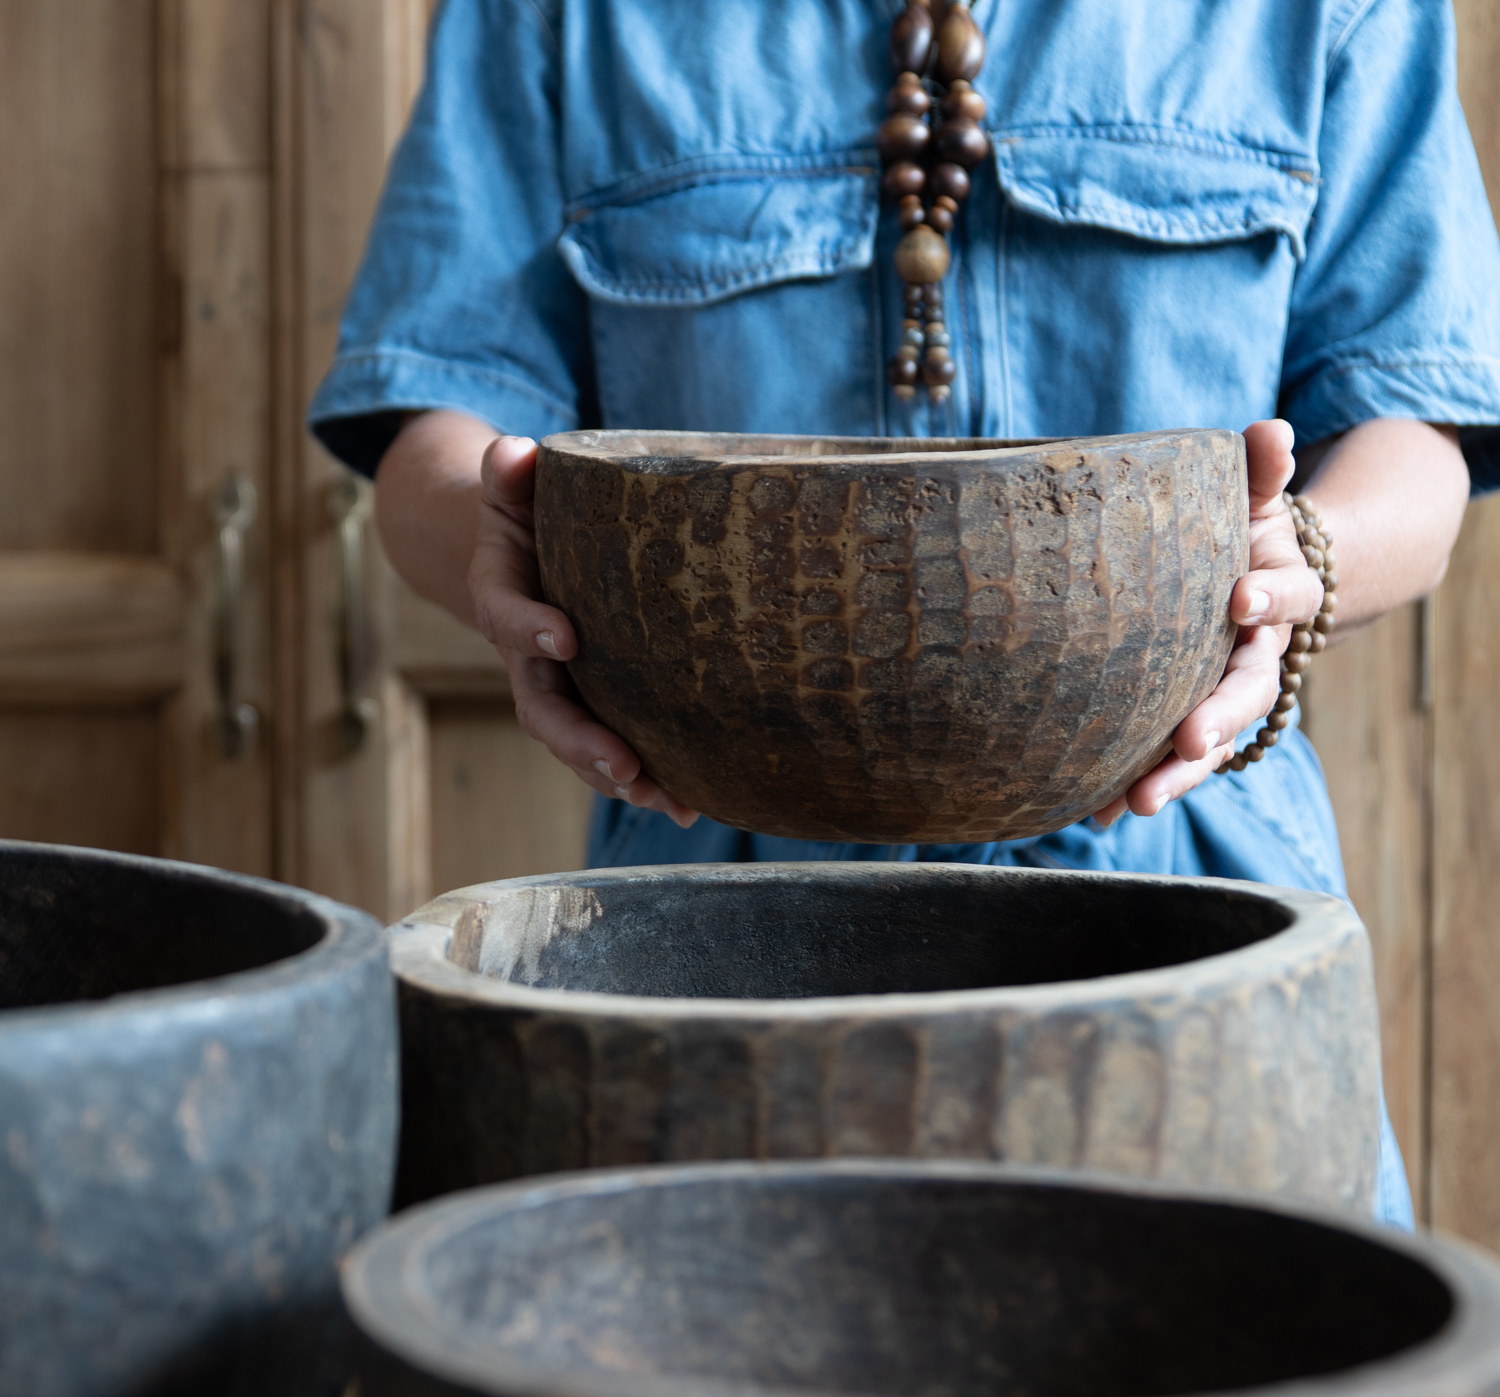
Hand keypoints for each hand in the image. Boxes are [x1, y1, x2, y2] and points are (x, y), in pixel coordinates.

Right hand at [467, 435, 698, 826]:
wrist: (520, 556)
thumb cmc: (524, 514)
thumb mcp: (510, 486)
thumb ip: (507, 470)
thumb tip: (515, 452)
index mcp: (502, 597)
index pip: (505, 616)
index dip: (530, 629)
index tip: (566, 637)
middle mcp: (526, 658)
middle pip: (544, 710)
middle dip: (581, 741)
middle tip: (622, 764)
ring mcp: (560, 689)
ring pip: (579, 744)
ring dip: (620, 777)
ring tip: (668, 801)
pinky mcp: (594, 705)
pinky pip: (612, 749)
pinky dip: (647, 781)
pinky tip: (690, 804)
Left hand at [1092, 419, 1323, 826]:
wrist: (1245, 581)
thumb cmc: (1238, 534)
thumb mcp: (1251, 499)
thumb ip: (1261, 470)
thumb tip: (1268, 428)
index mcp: (1274, 598)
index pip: (1281, 600)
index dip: (1266, 599)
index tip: (1240, 599)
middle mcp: (1257, 656)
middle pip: (1247, 692)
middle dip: (1219, 718)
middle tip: (1191, 741)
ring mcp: (1222, 696)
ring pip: (1210, 743)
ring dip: (1176, 774)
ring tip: (1136, 803)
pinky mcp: (1187, 724)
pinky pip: (1166, 760)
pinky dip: (1134, 784)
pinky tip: (1096, 813)